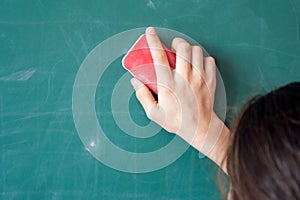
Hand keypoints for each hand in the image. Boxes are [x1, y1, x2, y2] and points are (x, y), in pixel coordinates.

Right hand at [130, 27, 228, 165]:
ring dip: (190, 49)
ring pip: (197, 51)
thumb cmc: (176, 121)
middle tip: (173, 47)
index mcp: (169, 85)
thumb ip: (142, 96)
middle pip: (182, 48)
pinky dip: (203, 58)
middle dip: (177, 42)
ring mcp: (199, 79)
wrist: (200, 128)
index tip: (150, 32)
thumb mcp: (153, 113)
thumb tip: (134, 81)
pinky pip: (210, 60)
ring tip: (186, 55)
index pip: (159, 57)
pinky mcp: (210, 81)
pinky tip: (198, 64)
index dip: (153, 41)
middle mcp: (185, 78)